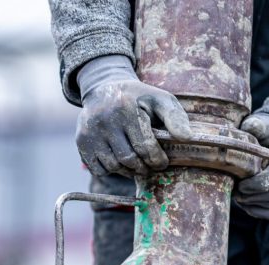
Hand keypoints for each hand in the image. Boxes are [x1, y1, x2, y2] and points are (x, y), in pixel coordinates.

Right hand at [75, 55, 193, 177]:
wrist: (102, 89)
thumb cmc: (137, 98)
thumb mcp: (159, 99)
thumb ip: (175, 116)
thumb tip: (187, 138)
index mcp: (127, 108)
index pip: (144, 145)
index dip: (156, 159)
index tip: (162, 164)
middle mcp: (106, 120)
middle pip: (129, 159)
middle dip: (143, 167)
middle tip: (150, 168)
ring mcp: (90, 132)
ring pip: (113, 166)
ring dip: (128, 171)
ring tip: (136, 167)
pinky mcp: (81, 142)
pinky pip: (97, 168)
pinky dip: (110, 170)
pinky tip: (119, 163)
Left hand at [235, 113, 268, 219]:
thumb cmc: (268, 132)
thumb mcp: (264, 124)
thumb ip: (257, 125)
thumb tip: (250, 128)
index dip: (258, 184)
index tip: (240, 185)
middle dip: (253, 196)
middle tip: (235, 192)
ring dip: (253, 205)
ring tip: (238, 197)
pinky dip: (258, 212)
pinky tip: (246, 204)